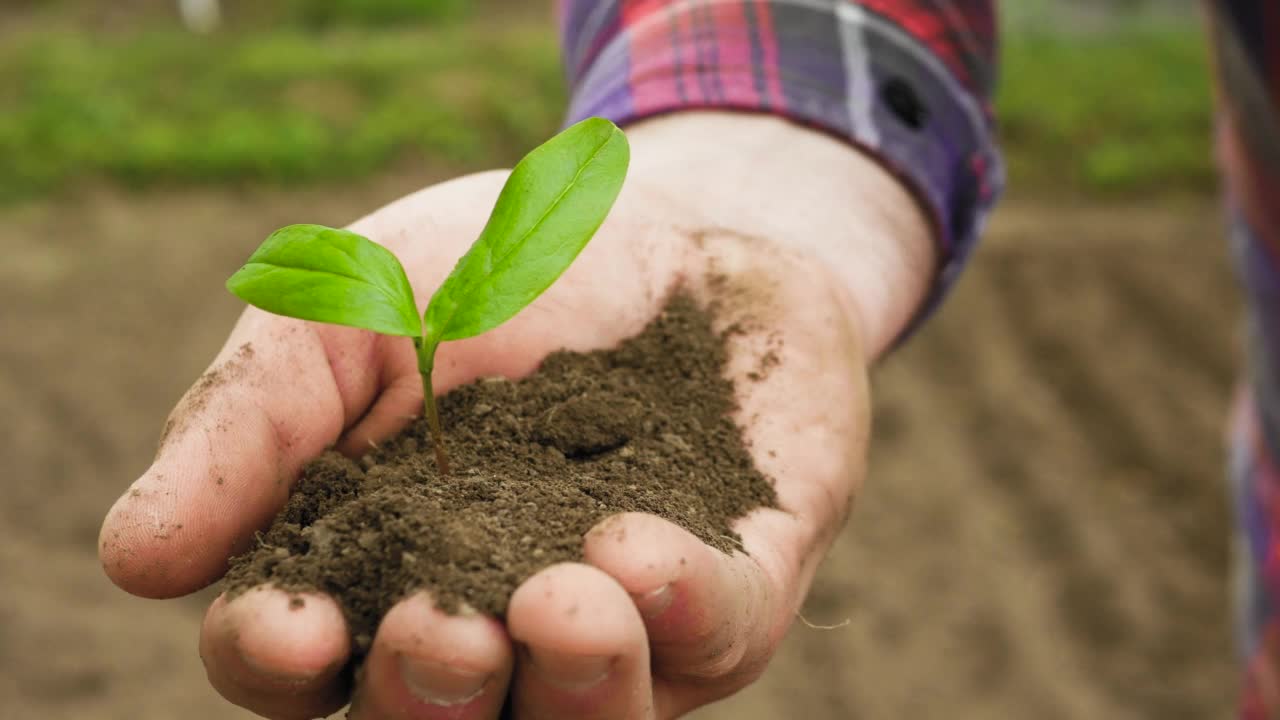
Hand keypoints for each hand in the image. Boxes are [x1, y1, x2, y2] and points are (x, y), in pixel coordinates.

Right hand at [99, 112, 932, 718]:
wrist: (660, 219)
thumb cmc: (487, 273)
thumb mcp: (344, 317)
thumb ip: (250, 426)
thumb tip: (137, 557)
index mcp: (373, 573)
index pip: (302, 666)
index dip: (280, 662)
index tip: (291, 624)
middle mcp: (492, 624)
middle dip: (434, 696)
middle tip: (442, 629)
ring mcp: (619, 621)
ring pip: (585, 717)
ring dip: (571, 686)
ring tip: (558, 604)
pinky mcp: (731, 586)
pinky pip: (715, 636)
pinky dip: (681, 609)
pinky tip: (638, 551)